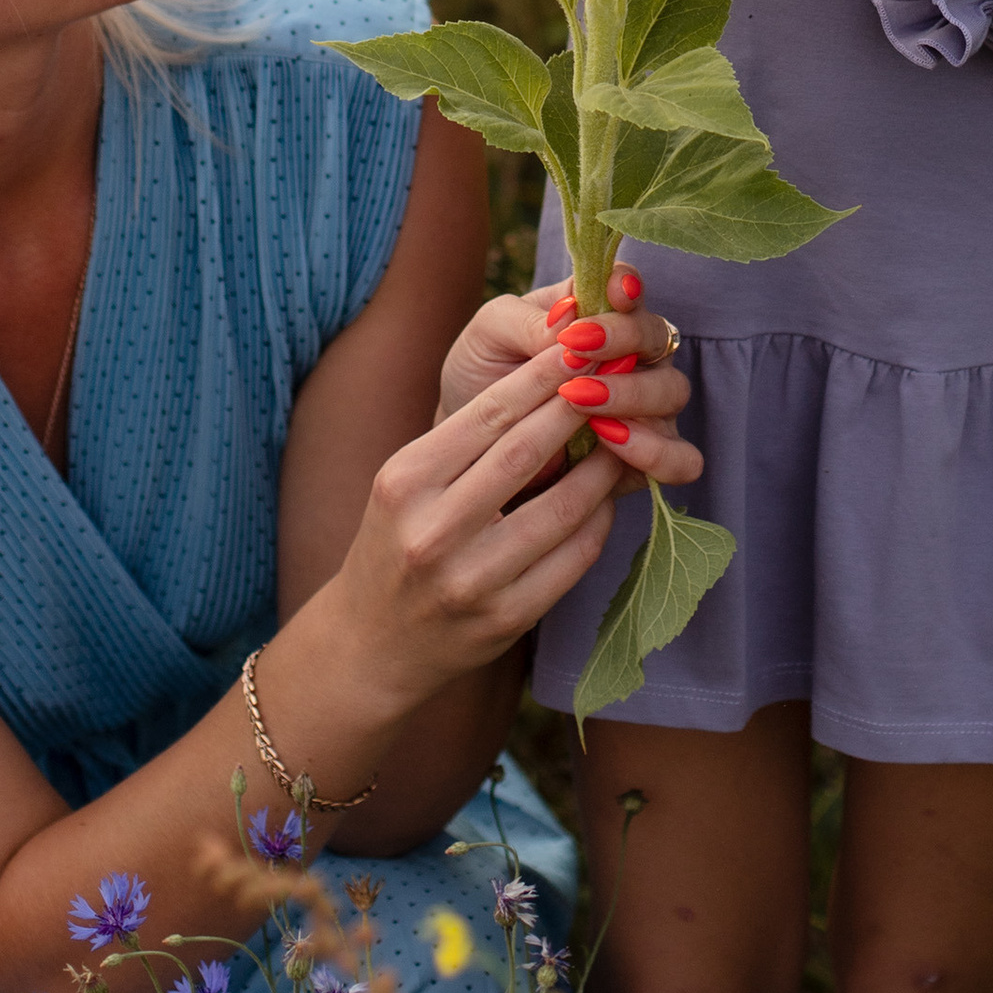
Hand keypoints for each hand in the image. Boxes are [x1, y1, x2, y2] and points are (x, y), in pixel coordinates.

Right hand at [328, 336, 674, 711]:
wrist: (370, 643)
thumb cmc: (395, 544)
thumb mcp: (405, 485)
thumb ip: (464, 442)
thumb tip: (547, 385)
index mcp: (404, 482)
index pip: (486, 416)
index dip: (539, 378)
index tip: (577, 348)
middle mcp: (432, 531)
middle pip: (524, 453)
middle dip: (576, 409)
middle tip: (613, 377)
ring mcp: (470, 581)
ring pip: (561, 508)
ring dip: (601, 468)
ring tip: (622, 438)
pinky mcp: (505, 620)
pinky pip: (571, 559)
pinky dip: (598, 522)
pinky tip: (606, 500)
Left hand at [437, 275, 700, 486]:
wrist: (469, 450)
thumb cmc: (482, 377)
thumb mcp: (487, 335)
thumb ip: (524, 321)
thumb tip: (569, 323)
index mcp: (595, 313)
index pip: (627, 287)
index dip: (627, 287)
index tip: (614, 294)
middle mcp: (631, 356)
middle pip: (658, 337)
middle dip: (626, 342)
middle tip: (579, 356)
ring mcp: (645, 408)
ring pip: (673, 393)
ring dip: (636, 396)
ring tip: (588, 408)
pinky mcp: (646, 459)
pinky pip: (681, 458)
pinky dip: (657, 451)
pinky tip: (615, 444)